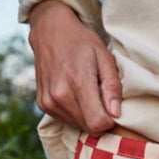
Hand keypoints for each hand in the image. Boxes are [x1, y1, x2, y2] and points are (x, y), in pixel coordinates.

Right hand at [28, 0, 121, 135]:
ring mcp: (48, 102)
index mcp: (77, 83)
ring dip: (87, 116)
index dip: (110, 120)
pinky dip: (75, 113)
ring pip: (78, 126)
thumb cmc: (82, 42)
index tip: (111, 107)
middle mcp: (59, 96)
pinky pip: (66, 121)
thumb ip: (112, 86)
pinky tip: (75, 95)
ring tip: (87, 94)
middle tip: (100, 98)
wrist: (50, 30)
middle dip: (99, 118)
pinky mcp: (43, 105)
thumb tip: (115, 113)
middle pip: (89, 128)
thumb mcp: (105, 58)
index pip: (98, 124)